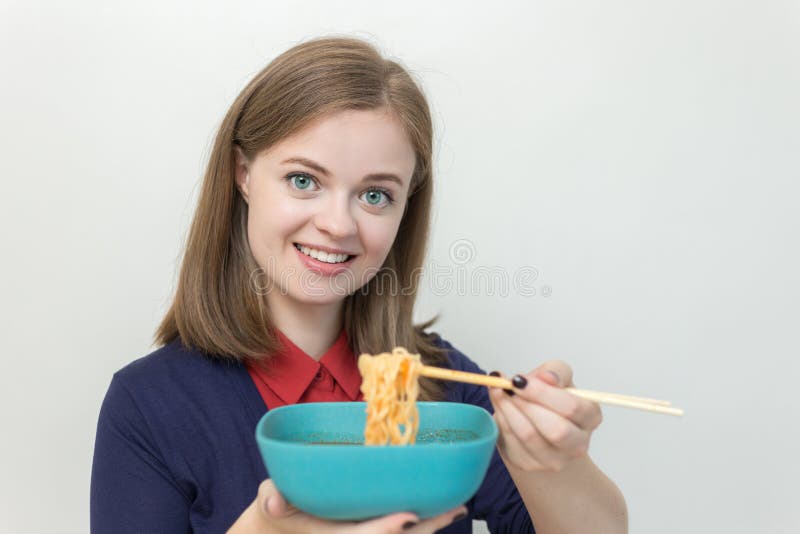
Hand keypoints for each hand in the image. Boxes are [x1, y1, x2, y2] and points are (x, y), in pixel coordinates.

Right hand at [227, 478, 467, 532]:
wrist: (275, 528)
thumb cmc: (275, 510)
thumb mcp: (269, 502)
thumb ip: (272, 498)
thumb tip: (271, 500)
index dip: (385, 529)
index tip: (408, 516)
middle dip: (424, 528)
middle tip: (453, 510)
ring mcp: (360, 533)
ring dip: (429, 525)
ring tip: (455, 508)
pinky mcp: (366, 527)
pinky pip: (397, 529)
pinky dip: (419, 521)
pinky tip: (438, 508)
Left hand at [487, 360, 602, 471]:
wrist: (539, 423)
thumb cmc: (551, 398)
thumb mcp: (558, 376)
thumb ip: (554, 371)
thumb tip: (547, 376)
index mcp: (590, 417)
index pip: (572, 408)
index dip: (542, 393)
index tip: (519, 379)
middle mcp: (578, 444)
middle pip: (556, 430)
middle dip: (526, 404)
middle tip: (508, 387)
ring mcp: (555, 459)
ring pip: (529, 435)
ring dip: (508, 409)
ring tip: (499, 391)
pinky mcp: (530, 464)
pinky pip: (511, 442)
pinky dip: (501, 420)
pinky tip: (499, 405)